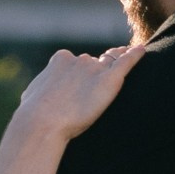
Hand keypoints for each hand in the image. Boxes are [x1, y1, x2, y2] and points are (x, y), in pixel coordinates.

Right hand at [13, 43, 140, 145]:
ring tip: (129, 58)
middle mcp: (79, 60)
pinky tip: (142, 51)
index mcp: (60, 60)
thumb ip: (40, 89)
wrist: (42, 122)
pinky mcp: (111, 79)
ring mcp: (95, 68)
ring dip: (118, 62)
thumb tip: (34, 96)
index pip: (75, 62)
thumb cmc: (33, 114)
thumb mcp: (32, 95)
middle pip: (94, 63)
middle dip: (98, 72)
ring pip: (112, 62)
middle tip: (104, 82)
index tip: (83, 82)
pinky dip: (136, 55)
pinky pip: (127, 63)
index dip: (80, 73)